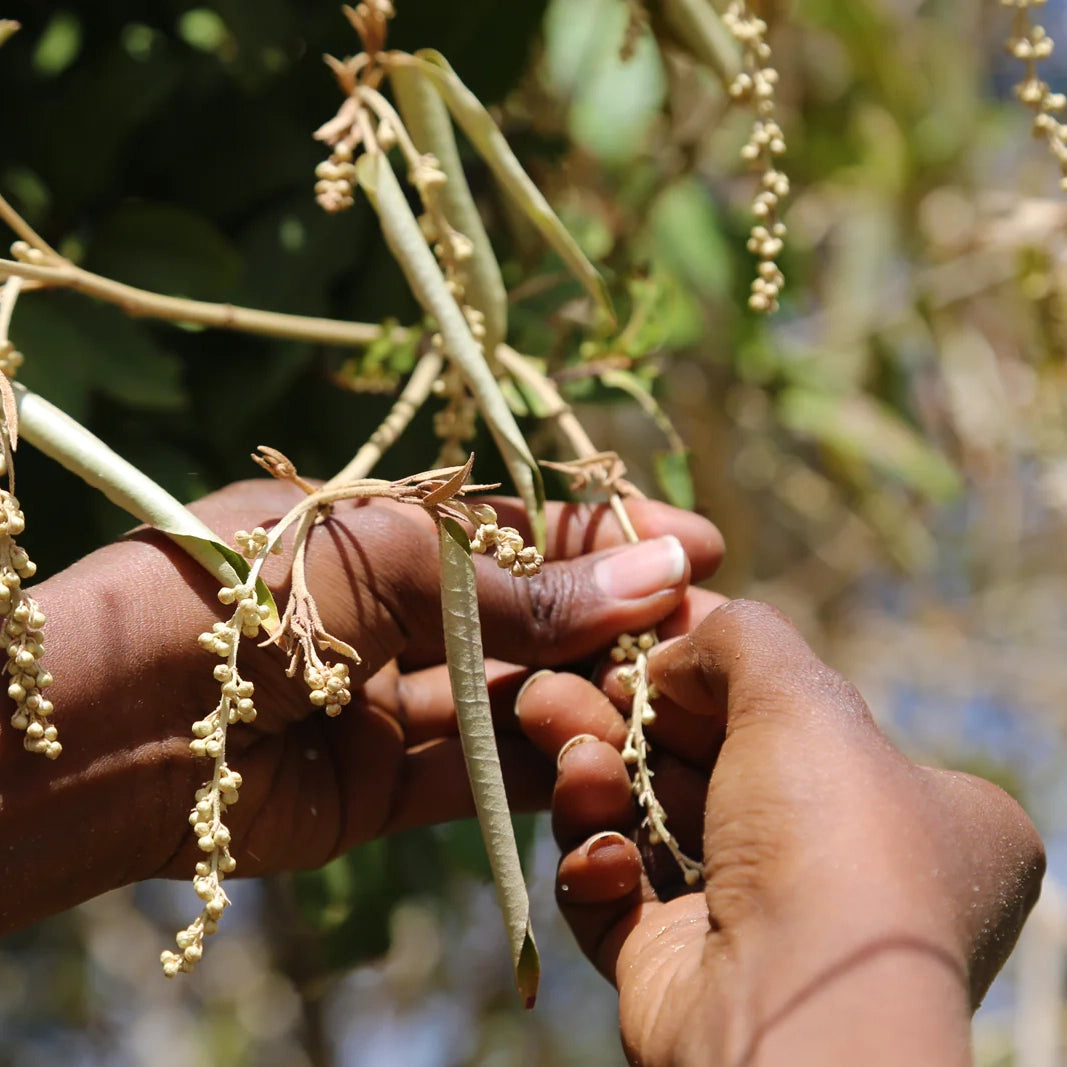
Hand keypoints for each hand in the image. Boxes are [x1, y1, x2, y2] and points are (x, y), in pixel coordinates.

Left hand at [0, 479, 722, 935]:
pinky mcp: (384, 785)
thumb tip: (655, 573)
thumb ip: (521, 586)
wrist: (116, 725)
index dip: (608, 535)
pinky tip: (606, 753)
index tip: (697, 545)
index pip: (524, 527)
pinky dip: (542, 766)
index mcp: (388, 530)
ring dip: (588, 695)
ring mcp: (392, 700)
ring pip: (516, 697)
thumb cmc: (248, 591)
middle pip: (533, 616)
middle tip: (700, 627)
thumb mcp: (393, 560)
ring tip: (665, 693)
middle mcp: (397, 613)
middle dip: (616, 621)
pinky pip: (482, 773)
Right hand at [517, 600, 1044, 1066]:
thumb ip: (739, 638)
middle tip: (560, 684)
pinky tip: (603, 851)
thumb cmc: (826, 839)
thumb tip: (673, 654)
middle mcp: (838, 867)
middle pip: (704, 759)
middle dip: (625, 717)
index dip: (706, 661)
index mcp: (911, 805)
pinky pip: (622, 894)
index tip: (637, 631)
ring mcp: (758, 923)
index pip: (791, 707)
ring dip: (597, 776)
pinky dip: (601, 860)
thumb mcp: (801, 697)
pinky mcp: (681, 968)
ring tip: (558, 740)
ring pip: (649, 821)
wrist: (796, 1017)